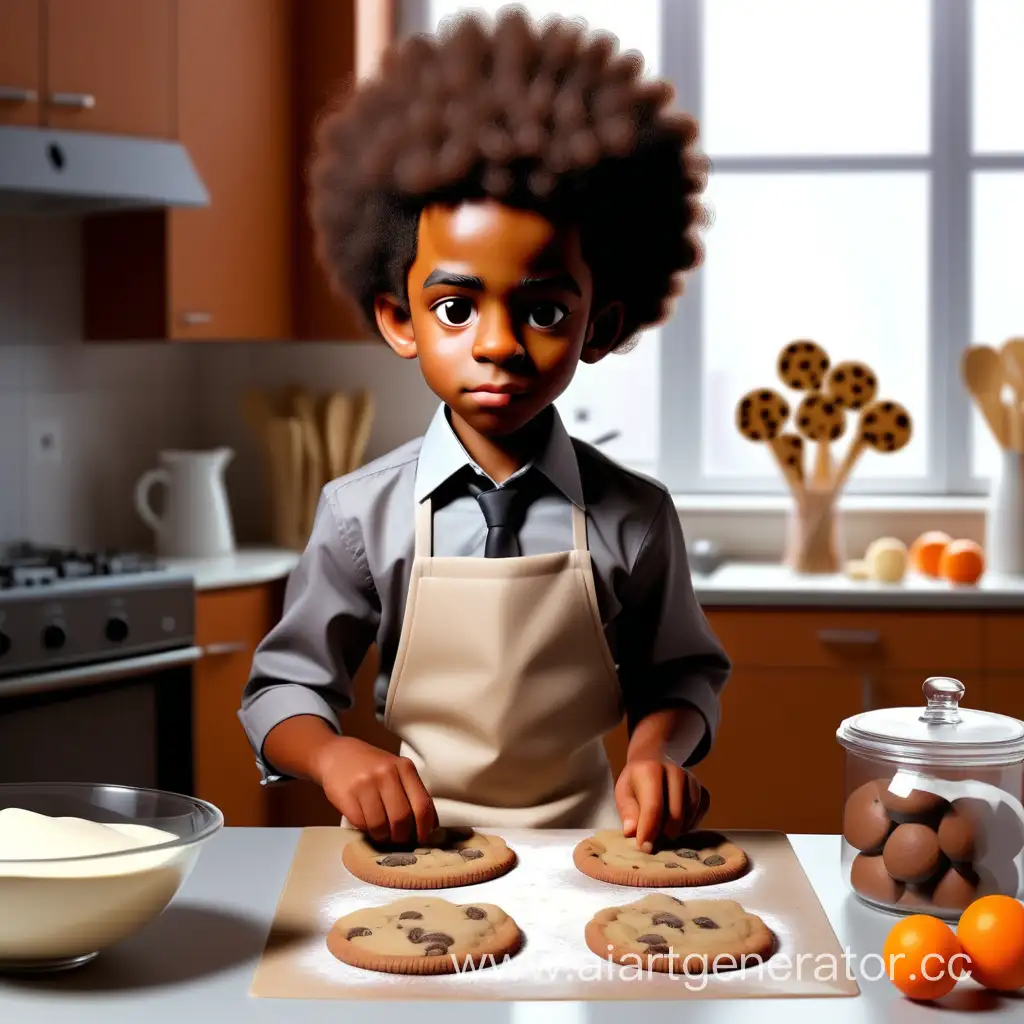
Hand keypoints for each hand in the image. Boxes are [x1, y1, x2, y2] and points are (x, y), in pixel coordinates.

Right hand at [314, 736, 437, 844]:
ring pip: (381, 825)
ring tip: (382, 833)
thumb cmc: (371, 766)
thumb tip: (428, 825)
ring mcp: (366, 783)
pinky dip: (366, 830)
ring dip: (383, 836)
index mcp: (404, 767)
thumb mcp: (395, 770)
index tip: (421, 838)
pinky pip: (362, 824)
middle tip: (399, 840)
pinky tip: (366, 824)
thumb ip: (410, 792)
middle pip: (402, 818)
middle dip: (401, 836)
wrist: (337, 755)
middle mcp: (387, 773)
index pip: (422, 805)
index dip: (424, 828)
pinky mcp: (347, 795)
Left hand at [615, 757, 708, 852]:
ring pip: (689, 817)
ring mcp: (692, 780)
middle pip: (675, 815)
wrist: (652, 761)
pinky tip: (677, 824)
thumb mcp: (623, 793)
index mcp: (651, 770)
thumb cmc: (635, 782)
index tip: (644, 847)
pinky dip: (689, 825)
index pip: (654, 806)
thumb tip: (632, 832)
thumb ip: (627, 811)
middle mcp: (675, 772)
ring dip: (676, 830)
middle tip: (652, 839)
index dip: (649, 830)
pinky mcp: (702, 790)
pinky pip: (700, 814)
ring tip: (662, 829)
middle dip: (663, 833)